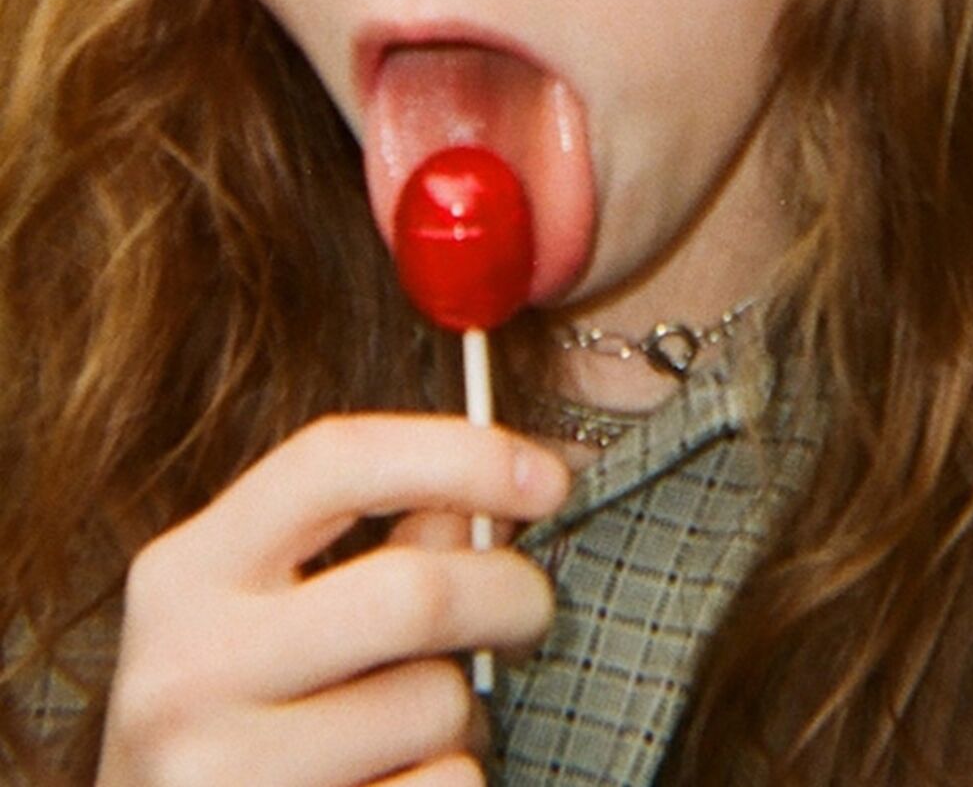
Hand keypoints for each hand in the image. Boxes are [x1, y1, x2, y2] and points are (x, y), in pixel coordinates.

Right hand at [96, 414, 569, 786]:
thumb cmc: (245, 695)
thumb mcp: (278, 601)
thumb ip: (379, 539)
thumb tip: (497, 496)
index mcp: (188, 569)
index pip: (336, 460)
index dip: (459, 453)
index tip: (548, 477)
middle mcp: (189, 664)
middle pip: (411, 592)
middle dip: (508, 592)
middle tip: (532, 604)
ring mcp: (221, 770)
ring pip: (434, 706)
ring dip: (465, 708)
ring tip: (424, 715)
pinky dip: (449, 775)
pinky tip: (400, 774)